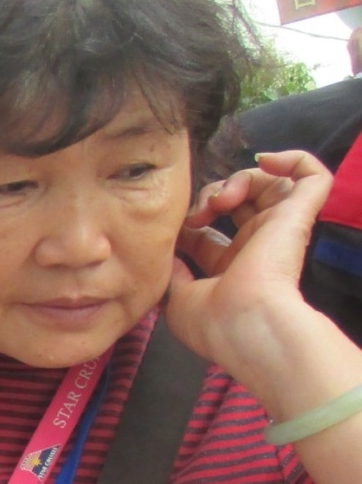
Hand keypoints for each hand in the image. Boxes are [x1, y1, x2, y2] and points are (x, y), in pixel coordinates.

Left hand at [170, 150, 337, 407]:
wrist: (246, 323)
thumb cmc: (212, 321)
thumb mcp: (177, 301)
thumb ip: (173, 274)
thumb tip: (170, 254)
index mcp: (230, 268)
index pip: (209, 233)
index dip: (189, 222)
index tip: (174, 229)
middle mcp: (257, 246)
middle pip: (237, 204)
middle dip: (210, 196)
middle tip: (197, 213)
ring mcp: (279, 228)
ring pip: (268, 184)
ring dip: (238, 180)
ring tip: (222, 199)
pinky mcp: (298, 214)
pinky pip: (312, 175)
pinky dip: (293, 159)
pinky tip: (266, 161)